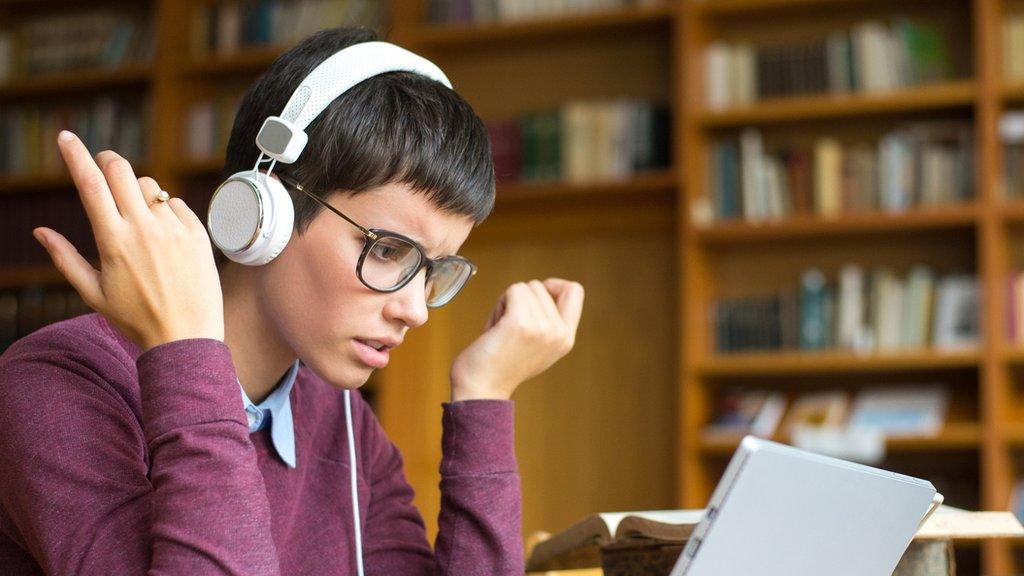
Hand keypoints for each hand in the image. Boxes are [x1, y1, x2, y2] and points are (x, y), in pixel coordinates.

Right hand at [32, 131, 223, 350]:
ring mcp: (174, 229)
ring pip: (150, 186)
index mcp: (113, 241)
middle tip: (104, 167)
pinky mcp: (198, 233)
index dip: (76, 156)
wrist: (187, 337)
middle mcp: (144, 229)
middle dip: (108, 161)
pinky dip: (166, 211)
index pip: (90, 185)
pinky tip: (165, 236)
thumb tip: (40, 231)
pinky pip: (177, 203)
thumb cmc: (136, 319)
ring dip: (138, 191)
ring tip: (139, 220)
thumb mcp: (93, 294)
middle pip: (121, 170)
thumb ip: (65, 259)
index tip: (66, 137)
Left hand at [450, 279, 584, 400]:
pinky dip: (499, 304)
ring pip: (524, 287)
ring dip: (506, 303)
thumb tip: (547, 288)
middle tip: (508, 328)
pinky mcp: (521, 322)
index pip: (575, 290)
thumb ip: (548, 321)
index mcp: (566, 338)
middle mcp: (559, 333)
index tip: (533, 300)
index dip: (553, 286)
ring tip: (501, 330)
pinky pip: (512, 291)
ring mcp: (542, 328)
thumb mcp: (538, 345)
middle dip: (520, 299)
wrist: (481, 390)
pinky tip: (495, 327)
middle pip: (540, 286)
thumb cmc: (500, 365)